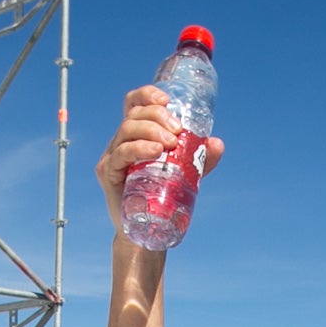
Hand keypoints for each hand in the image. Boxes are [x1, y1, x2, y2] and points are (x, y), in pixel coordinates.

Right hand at [98, 87, 219, 232]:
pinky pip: (121, 153)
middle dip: (158, 116)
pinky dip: (139, 148)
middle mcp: (121, 141)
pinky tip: (155, 151)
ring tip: (170, 143)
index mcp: (137, 135)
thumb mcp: (187, 173)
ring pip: (127, 129)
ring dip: (151, 129)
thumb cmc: (163, 197)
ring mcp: (113, 156)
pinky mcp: (108, 173)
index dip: (147, 94)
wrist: (147, 232)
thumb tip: (217, 143)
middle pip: (134, 114)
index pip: (134, 103)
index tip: (166, 100)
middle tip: (178, 130)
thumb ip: (202, 158)